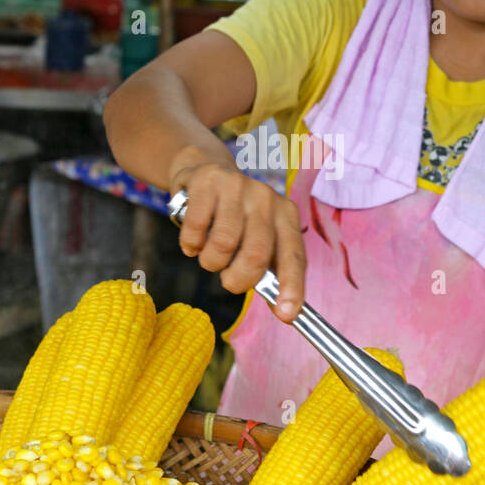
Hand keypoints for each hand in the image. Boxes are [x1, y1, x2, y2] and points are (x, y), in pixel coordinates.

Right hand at [169, 152, 306, 321]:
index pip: (294, 256)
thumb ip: (267, 266)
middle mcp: (266, 197)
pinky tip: (193, 239)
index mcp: (286, 214)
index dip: (292, 287)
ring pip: (223, 244)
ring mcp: (237, 186)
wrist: (203, 170)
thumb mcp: (256, 236)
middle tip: (228, 281)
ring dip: (210, 262)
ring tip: (208, 255)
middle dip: (238, 280)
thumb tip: (282, 309)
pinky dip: (190, 245)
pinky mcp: (207, 181)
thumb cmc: (233, 217)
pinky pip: (195, 230)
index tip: (286, 314)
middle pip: (257, 254)